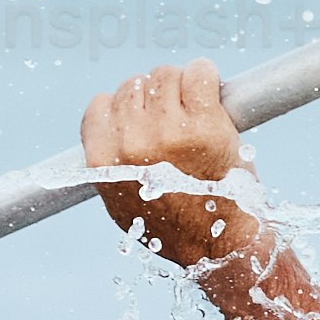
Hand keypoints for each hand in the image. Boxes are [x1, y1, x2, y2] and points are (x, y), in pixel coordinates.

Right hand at [81, 63, 254, 256]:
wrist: (219, 247)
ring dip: (181, 87)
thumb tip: (108, 125)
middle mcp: (131, 142)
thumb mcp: (121, 202)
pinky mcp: (205, 124)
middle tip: (177, 123)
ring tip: (195, 115)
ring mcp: (168, 131)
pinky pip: (199, 72)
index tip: (143, 121)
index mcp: (104, 161)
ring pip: (165, 76)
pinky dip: (206, 76)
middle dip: (155, 98)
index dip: (125, 110)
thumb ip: (110, 163)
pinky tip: (212, 94)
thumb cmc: (173, 227)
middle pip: (135, 86)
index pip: (101, 106)